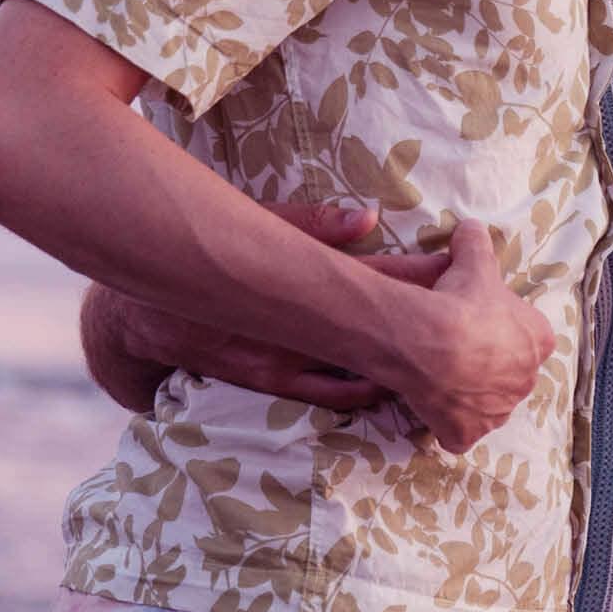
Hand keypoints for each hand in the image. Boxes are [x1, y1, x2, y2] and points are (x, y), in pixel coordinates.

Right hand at [85, 200, 446, 410]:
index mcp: (297, 277)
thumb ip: (313, 223)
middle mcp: (294, 323)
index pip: (374, 274)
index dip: (421, 275)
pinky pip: (333, 396)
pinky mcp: (272, 384)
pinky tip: (402, 390)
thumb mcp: (256, 225)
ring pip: (363, 365)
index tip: (461, 270)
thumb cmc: (206, 258)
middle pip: (379, 323)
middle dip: (428, 320)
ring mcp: (285, 360)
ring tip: (449, 358)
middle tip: (472, 319)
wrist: (140, 315)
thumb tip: (369, 215)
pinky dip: (370, 392)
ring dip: (405, 361)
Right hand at [382, 219, 556, 453]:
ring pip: (489, 406)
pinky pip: (459, 433)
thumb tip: (471, 227)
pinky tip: (433, 408)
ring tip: (444, 378)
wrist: (432, 342)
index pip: (532, 337)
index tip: (483, 323)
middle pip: (512, 374)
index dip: (508, 330)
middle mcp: (526, 381)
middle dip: (492, 366)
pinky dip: (448, 425)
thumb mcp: (474, 260)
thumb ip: (477, 242)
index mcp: (538, 341)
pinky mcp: (467, 435)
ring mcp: (497, 413)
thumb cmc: (462, 300)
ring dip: (473, 397)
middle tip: (460, 351)